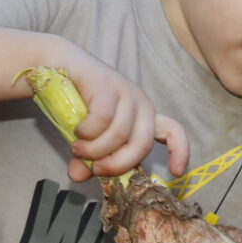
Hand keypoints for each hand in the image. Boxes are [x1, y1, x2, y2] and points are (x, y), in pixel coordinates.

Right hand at [53, 45, 188, 181]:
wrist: (61, 66)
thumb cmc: (80, 104)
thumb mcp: (89, 138)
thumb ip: (88, 158)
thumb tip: (77, 176)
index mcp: (145, 118)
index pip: (174, 132)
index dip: (180, 152)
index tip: (176, 172)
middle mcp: (141, 104)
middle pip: (142, 145)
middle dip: (118, 164)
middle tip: (95, 168)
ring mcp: (126, 92)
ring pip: (120, 135)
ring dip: (94, 150)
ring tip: (77, 149)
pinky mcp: (108, 85)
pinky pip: (102, 119)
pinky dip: (87, 132)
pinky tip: (77, 131)